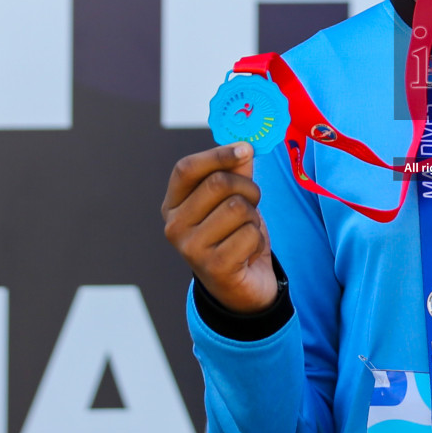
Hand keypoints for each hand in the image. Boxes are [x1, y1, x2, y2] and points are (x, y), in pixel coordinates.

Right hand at [162, 142, 279, 314]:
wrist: (242, 287)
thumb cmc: (234, 236)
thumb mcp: (233, 199)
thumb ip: (236, 171)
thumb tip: (244, 145)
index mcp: (173, 205)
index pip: (186, 169)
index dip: (217, 154)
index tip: (246, 148)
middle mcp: (174, 226)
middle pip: (218, 184)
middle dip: (248, 188)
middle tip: (254, 201)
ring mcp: (190, 249)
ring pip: (238, 208)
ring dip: (254, 217)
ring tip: (247, 231)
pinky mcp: (213, 267)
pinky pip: (249, 234)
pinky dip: (258, 239)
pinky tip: (248, 252)